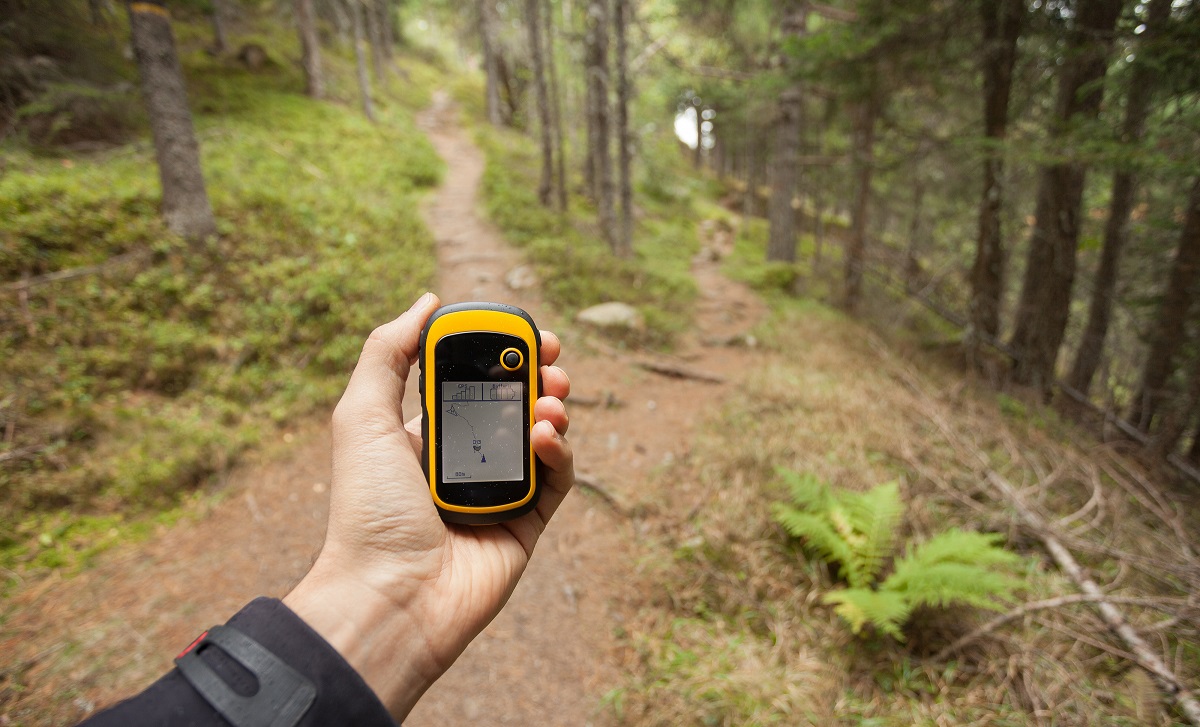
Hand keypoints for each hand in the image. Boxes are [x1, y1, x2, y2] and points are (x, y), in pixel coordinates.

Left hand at [283, 292, 573, 719]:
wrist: (390, 595)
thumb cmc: (368, 509)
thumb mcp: (362, 416)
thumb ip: (388, 352)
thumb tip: (428, 301)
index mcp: (422, 435)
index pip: (470, 381)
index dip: (499, 354)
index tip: (522, 334)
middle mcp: (462, 461)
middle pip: (514, 404)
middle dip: (537, 376)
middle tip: (552, 362)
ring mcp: (497, 493)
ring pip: (541, 437)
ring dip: (552, 408)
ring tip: (551, 401)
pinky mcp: (526, 524)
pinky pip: (556, 479)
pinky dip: (558, 451)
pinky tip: (545, 437)